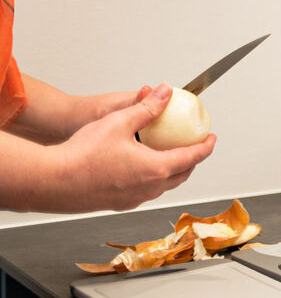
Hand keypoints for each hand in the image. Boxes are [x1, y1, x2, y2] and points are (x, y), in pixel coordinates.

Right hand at [49, 86, 215, 211]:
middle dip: (192, 160)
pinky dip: (152, 180)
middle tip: (194, 147)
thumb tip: (165, 93)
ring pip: (163, 186)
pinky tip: (141, 171)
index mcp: (156, 168)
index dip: (205, 146)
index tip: (212, 138)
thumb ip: (147, 107)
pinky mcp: (117, 204)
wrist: (51, 181)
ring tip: (171, 157)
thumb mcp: (119, 121)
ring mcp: (133, 199)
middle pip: (181, 174)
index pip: (192, 157)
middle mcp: (149, 188)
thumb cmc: (82, 155)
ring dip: (172, 171)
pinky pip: (144, 192)